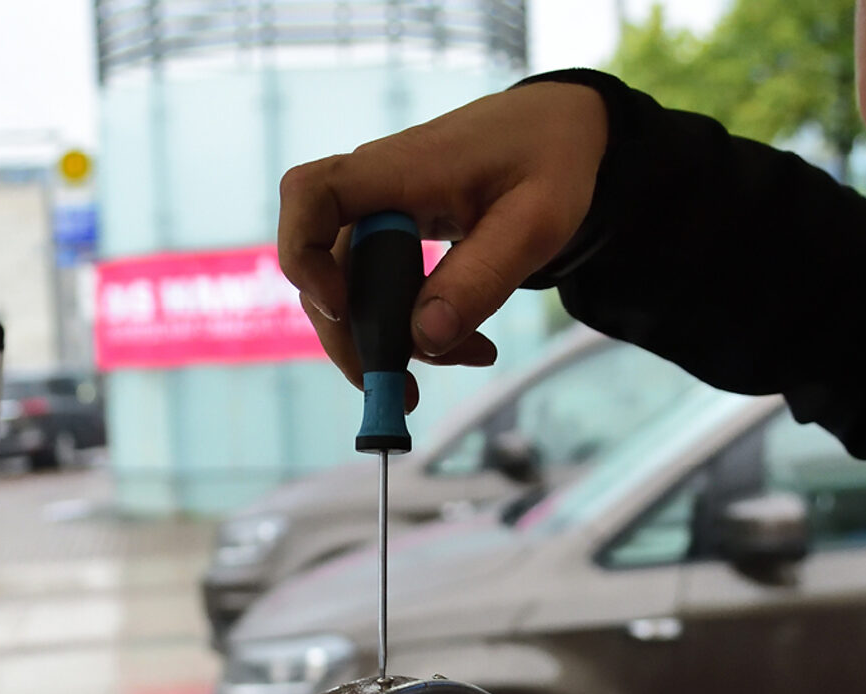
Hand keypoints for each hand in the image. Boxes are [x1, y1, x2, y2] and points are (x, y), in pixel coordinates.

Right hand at [278, 82, 608, 405]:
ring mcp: (382, 214)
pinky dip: (412, 327)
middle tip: (399, 390)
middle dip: (353, 336)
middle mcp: (374, 189)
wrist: (561, 131)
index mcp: (398, 169)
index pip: (311, 194)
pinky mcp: (396, 236)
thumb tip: (428, 338)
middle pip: (323, 265)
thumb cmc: (550, 160)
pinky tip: (461, 346)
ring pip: (354, 289)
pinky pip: (383, 290)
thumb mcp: (535, 223)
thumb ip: (482, 278)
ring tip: (459, 363)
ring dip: (390, 340)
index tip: (340, 307)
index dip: (304, 254)